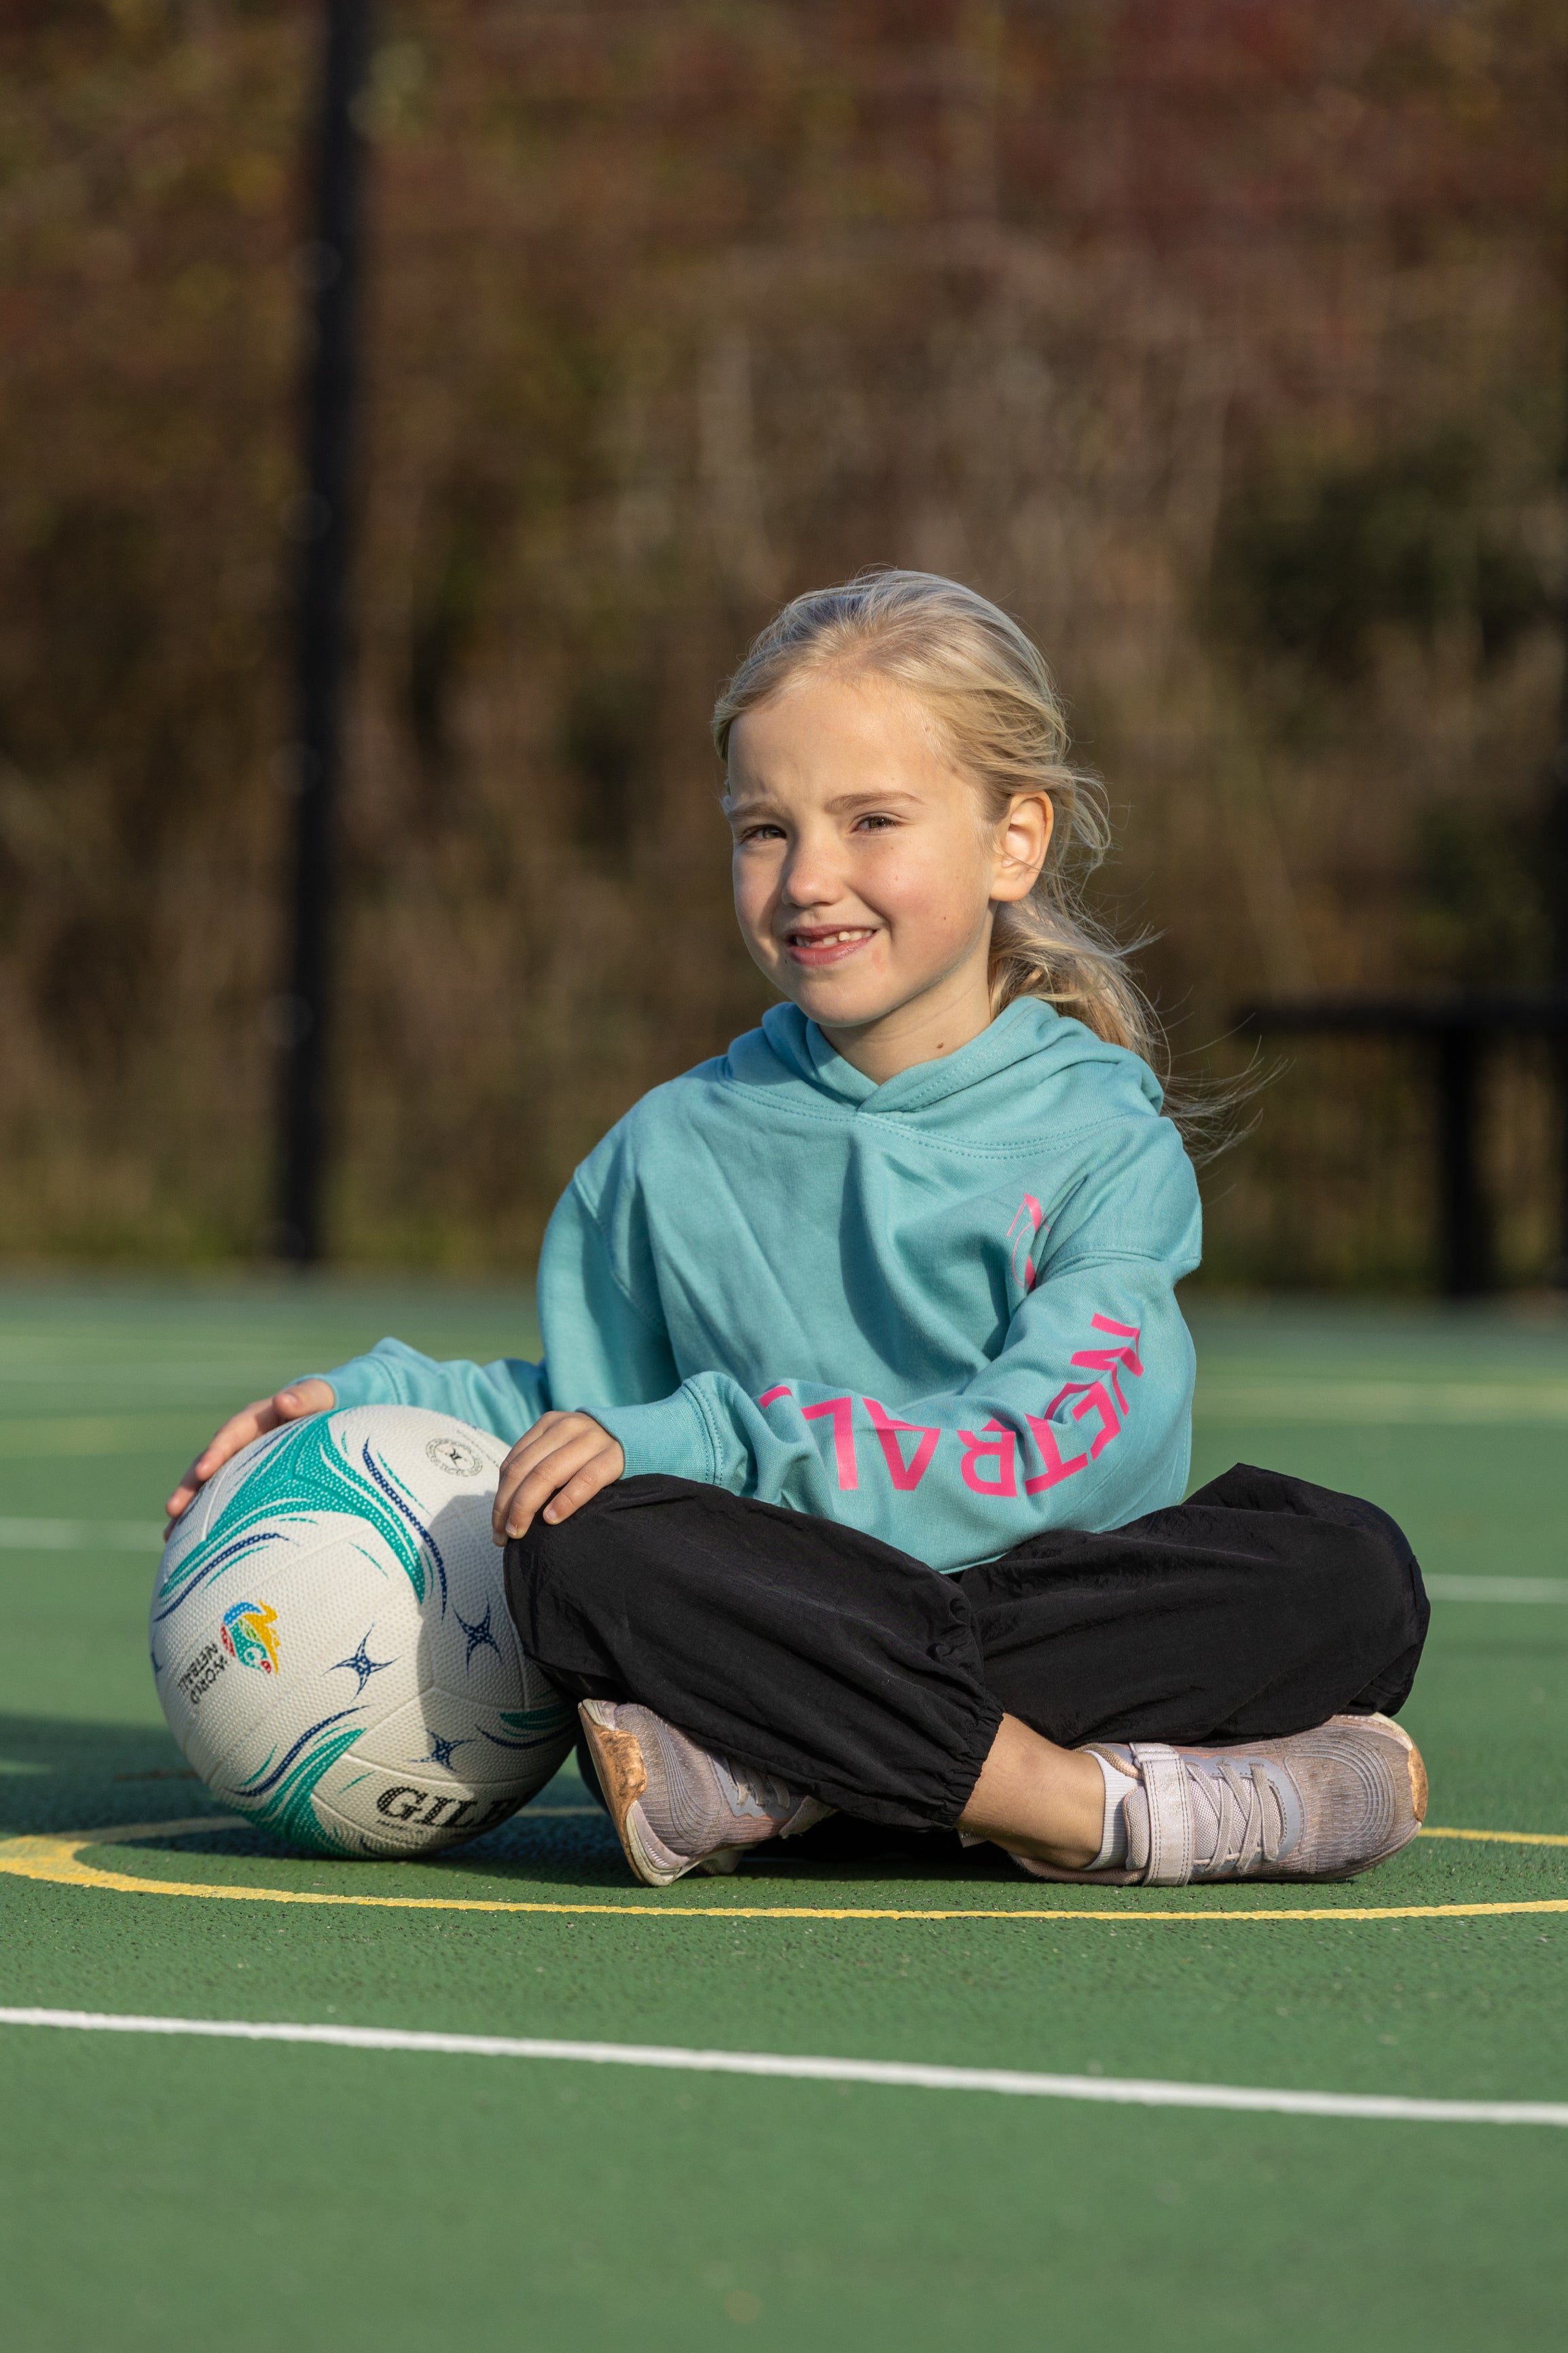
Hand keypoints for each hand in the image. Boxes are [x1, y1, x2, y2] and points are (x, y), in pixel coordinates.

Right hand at [164, 1377, 335, 1533]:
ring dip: (189, 1509)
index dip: (216, 1453)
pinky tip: (189, 1544)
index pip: (231, 1435)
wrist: (323, 1413)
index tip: (202, 1472)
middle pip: (208, 1464)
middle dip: (189, 1487)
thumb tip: (283, 1401)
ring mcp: (238, 1462)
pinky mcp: (242, 1481)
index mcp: (254, 1420)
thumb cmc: (322, 1405)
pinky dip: (205, 1519)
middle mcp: (239, 1442)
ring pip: (208, 1486)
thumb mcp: (317, 1397)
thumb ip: (305, 1398)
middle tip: (173, 1509)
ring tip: (170, 1535)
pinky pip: (220, 1499)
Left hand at [491, 1410, 623, 1544]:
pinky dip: (564, 1501)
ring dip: (526, 1507)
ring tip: (519, 1532)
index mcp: (549, 1424)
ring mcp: (590, 1440)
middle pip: (524, 1470)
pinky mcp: (613, 1457)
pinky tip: (552, 1519)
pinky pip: (584, 1480)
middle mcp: (566, 1427)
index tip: (496, 1527)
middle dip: (508, 1507)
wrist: (643, 1437)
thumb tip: (506, 1507)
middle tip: (503, 1536)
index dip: (499, 1497)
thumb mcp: (563, 1448)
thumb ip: (539, 1465)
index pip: (513, 1463)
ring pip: (546, 1474)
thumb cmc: (593, 1454)